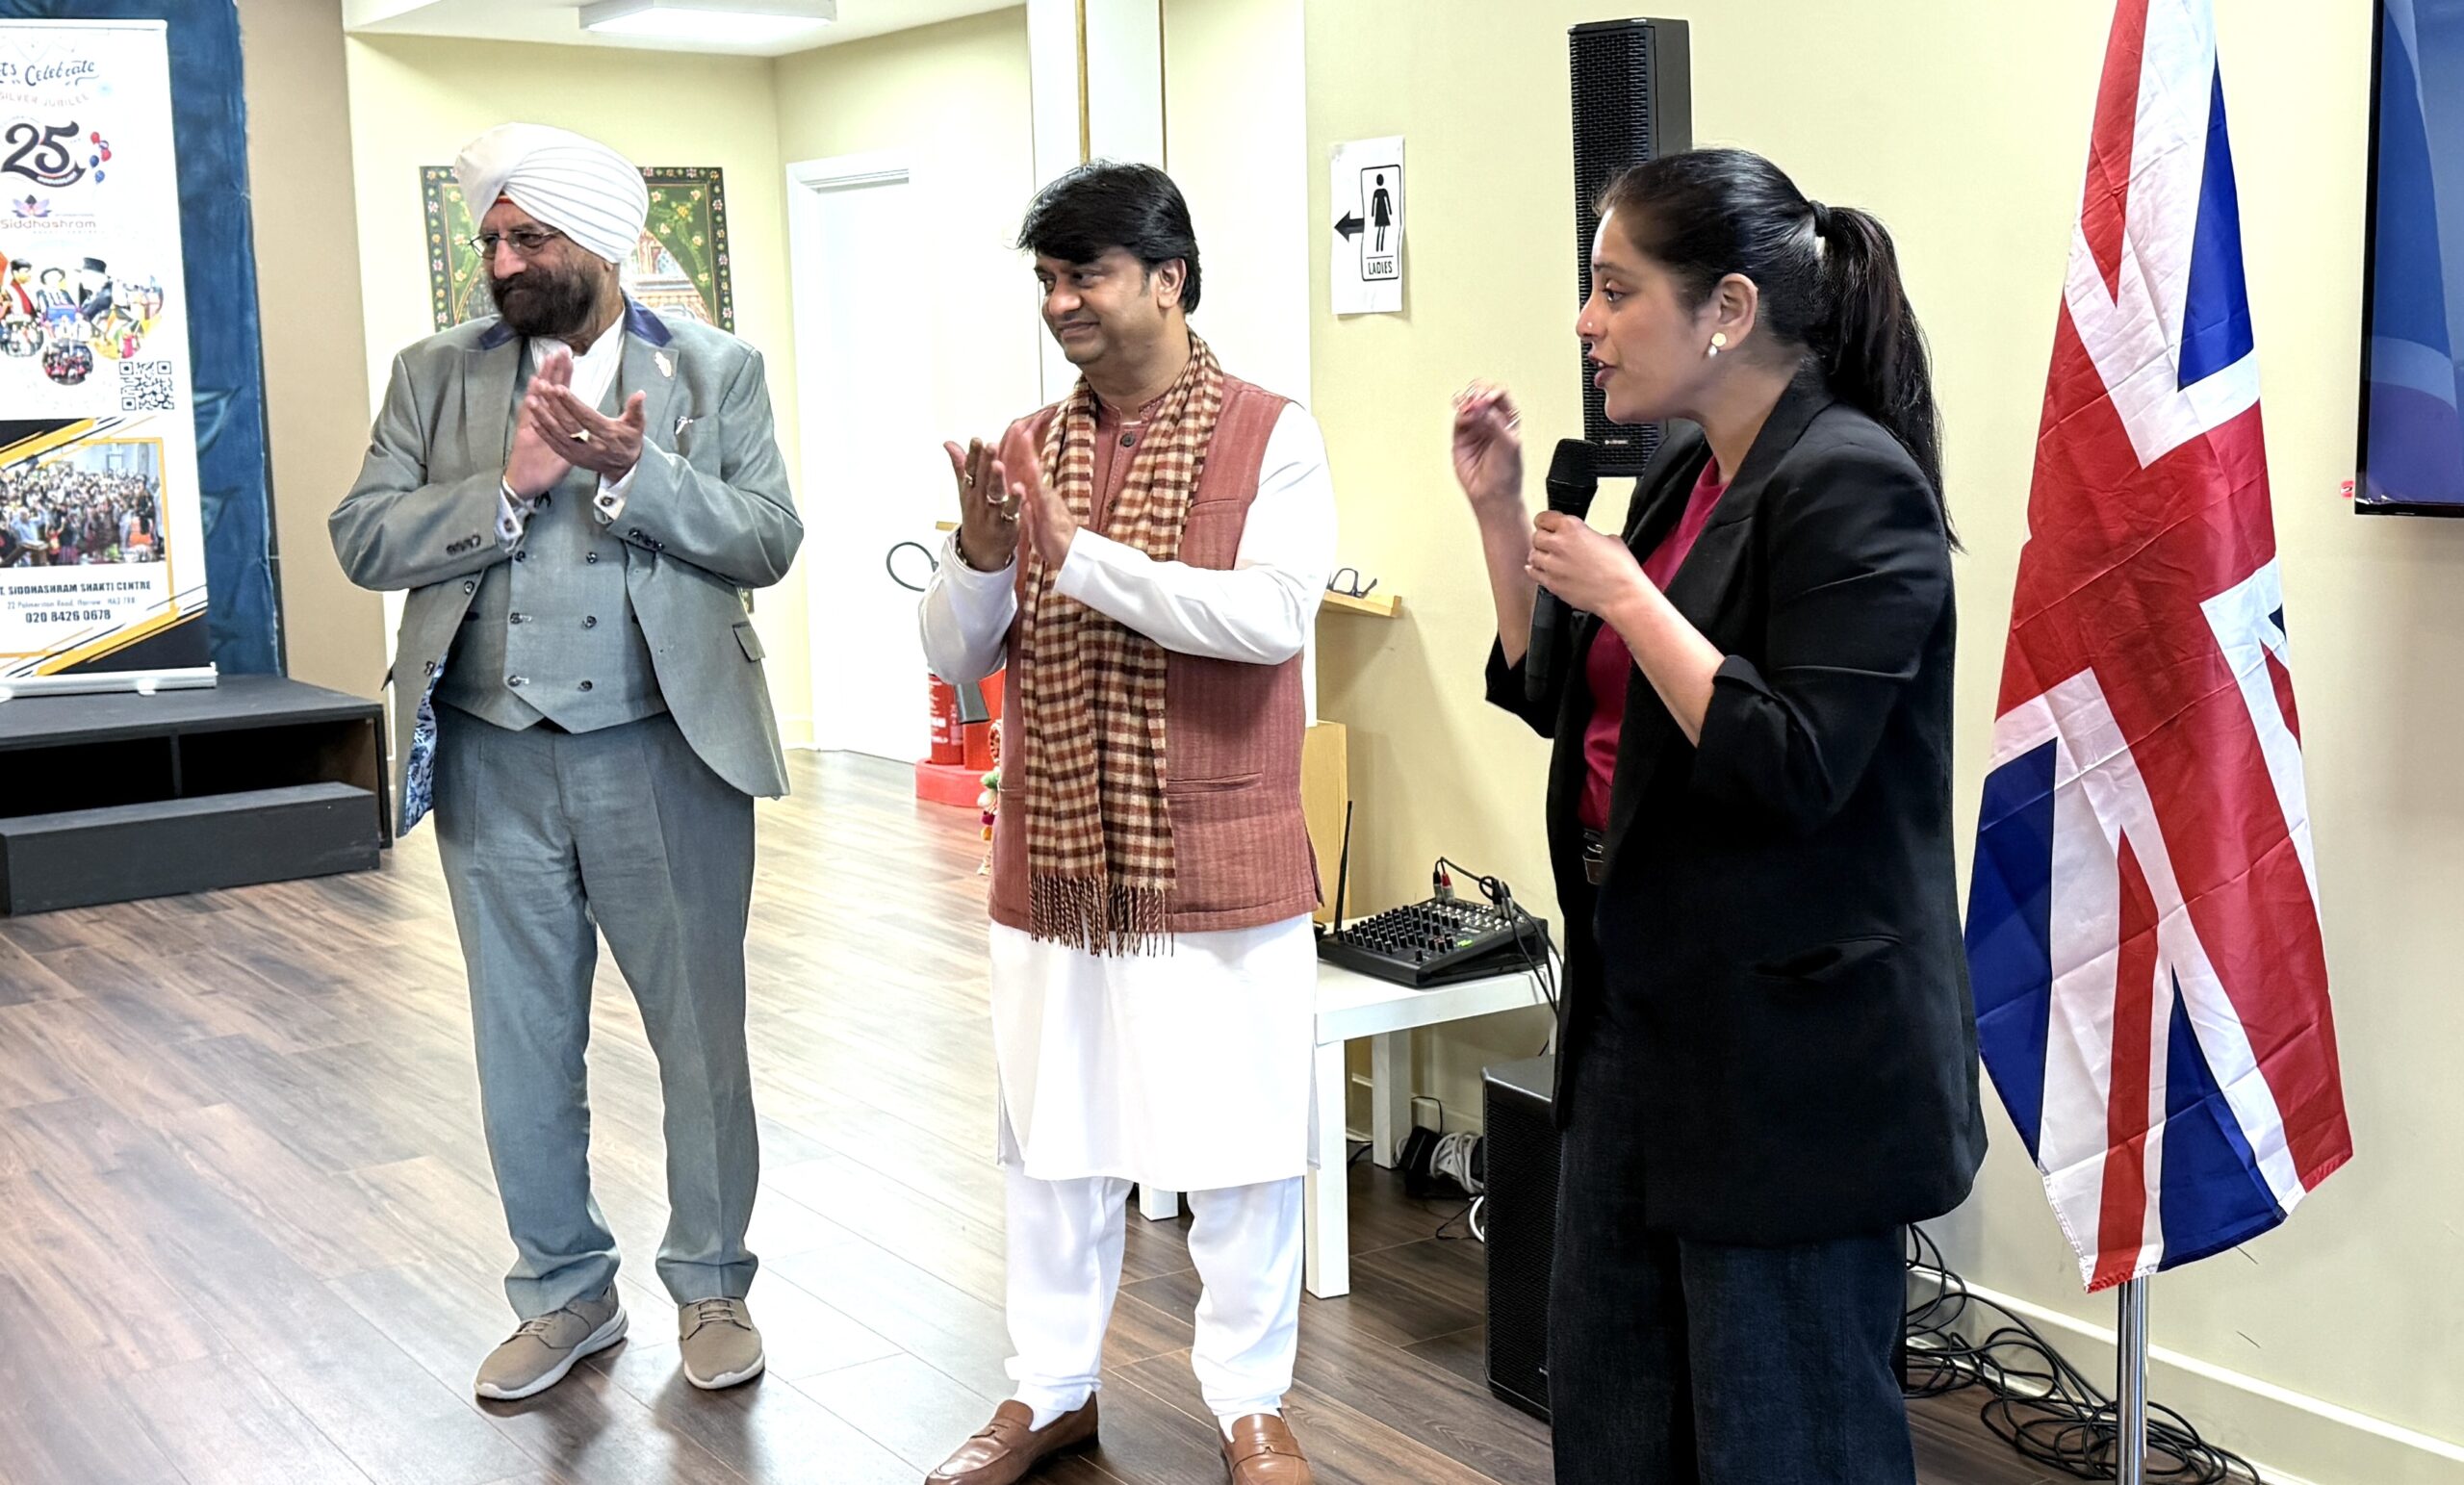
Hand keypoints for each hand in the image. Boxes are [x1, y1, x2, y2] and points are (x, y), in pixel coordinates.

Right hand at [504, 351, 574, 495]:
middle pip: (549, 390)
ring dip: (543, 379)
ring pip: (538, 398)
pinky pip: (528, 415)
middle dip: (555, 370)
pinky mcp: (523, 433)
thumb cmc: (545, 469)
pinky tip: (534, 388)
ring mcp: (531, 424)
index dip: (565, 377)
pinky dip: (531, 402)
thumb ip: (578, 439)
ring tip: (548, 361)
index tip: (569, 358)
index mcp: (555, 422)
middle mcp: (541, 418)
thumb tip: (590, 428)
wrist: (524, 483)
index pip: (562, 394)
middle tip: (561, 350)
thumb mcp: (569, 452)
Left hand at [529, 378, 647, 482]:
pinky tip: (534, 420)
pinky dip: (545, 433)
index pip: (586, 416)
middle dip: (554, 404)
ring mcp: (580, 453)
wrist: (624, 468)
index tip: (559, 388)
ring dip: (544, 417)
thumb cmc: (629, 442)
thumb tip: (640, 394)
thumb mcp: (637, 426)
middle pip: (570, 423)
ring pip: (559, 434)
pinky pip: (556, 445)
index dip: (572, 403)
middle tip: (542, 387)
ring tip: (532, 400)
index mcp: (607, 433)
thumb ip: (637, 409)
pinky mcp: (572, 458)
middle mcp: (592, 444)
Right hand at [944, 437, 1020, 571]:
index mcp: (970, 490)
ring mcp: (991, 513)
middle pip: (982, 479)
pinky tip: (1020, 488)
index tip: (976, 439)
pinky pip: (1010, 512)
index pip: (969, 469)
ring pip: (994, 494)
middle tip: (990, 445)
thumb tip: (948, 443)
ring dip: (997, 480)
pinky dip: (1015, 501)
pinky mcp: (1005, 524)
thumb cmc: (975, 514)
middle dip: (985, 462)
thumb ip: (960, 465)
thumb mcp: (965, 490)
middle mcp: (978, 500)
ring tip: (999, 465)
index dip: (973, 455)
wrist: (979, 551)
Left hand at [1004, 423, 1077, 567]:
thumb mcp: (1035, 520)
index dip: (1018, 451)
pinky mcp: (1050, 509)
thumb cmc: (1056, 540)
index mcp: (1036, 495)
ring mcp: (1046, 499)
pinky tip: (1032, 463)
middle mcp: (1041, 492)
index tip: (1013, 431)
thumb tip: (1019, 493)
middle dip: (1024, 442)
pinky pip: (1041, 491)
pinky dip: (1036, 477)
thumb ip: (1026, 505)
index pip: (1025, 468)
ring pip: (1034, 471)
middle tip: (1019, 419)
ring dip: (1028, 453)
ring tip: (1021, 431)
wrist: (1071, 556)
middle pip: (1030, 463)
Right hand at [1452, 380, 1524, 517]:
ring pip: (1468, 405)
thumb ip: (1496, 422)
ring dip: (1467, 401)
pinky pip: (1459, 419)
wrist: (1492, 494)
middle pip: (1482, 395)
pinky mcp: (1461, 437)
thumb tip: (1482, 406)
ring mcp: (1476, 428)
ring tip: (1469, 408)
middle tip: (1476, 399)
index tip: (1488, 399)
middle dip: (1478, 392)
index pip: (1501, 395)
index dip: (1493, 392)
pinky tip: (1464, 415)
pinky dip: (1460, 414)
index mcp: (1509, 419)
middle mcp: (1492, 421)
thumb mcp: (1509, 444)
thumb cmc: (1507, 474)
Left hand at [1528, 508, 1646, 619]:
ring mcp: (1552, 566)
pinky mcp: (1551, 583)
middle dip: (1544, 538)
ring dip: (1540, 555)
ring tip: (1550, 557)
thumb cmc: (1620, 570)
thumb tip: (1588, 539)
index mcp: (1572, 528)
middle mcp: (1558, 545)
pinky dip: (1537, 571)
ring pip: (1533, 555)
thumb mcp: (1610, 539)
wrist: (1621, 595)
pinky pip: (1534, 573)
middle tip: (1552, 542)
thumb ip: (1591, 535)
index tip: (1548, 524)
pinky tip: (1542, 570)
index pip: (1543, 518)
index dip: (1546, 521)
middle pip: (1537, 536)